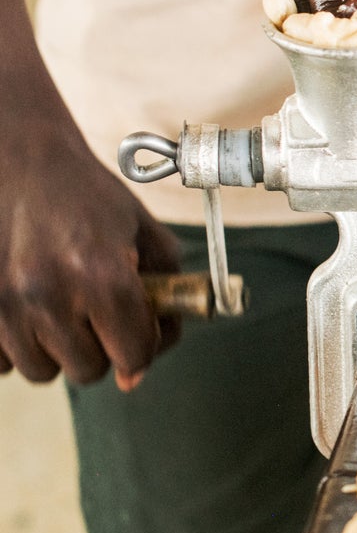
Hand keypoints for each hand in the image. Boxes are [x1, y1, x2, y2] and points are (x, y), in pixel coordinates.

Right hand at [0, 130, 180, 389]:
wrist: (20, 160)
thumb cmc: (87, 196)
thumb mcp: (145, 233)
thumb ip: (163, 297)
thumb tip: (137, 372)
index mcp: (102, 275)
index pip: (133, 355)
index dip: (143, 347)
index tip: (138, 330)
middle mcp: (49, 294)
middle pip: (88, 371)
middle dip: (102, 348)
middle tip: (98, 313)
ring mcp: (3, 304)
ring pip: (41, 371)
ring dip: (57, 350)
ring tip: (61, 306)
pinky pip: (0, 363)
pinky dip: (15, 345)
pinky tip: (27, 310)